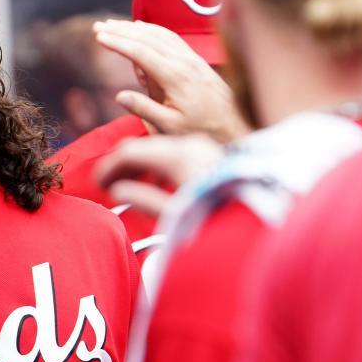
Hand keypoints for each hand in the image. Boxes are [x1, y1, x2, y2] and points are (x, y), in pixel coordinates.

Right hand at [93, 19, 249, 143]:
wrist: (236, 124)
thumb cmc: (202, 129)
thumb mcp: (171, 127)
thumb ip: (144, 110)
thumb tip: (119, 96)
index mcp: (175, 77)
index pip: (141, 52)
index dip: (118, 43)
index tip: (99, 37)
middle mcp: (184, 61)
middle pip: (147, 38)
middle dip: (120, 31)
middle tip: (98, 26)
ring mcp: (191, 58)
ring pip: (159, 35)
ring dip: (134, 28)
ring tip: (113, 25)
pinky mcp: (195, 60)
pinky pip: (171, 38)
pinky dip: (152, 30)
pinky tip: (141, 28)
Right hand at [94, 134, 223, 216]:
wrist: (264, 212)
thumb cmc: (221, 216)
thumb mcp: (178, 213)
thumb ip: (144, 200)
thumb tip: (118, 192)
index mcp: (178, 156)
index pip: (130, 152)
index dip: (108, 167)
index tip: (96, 183)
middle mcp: (190, 145)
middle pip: (143, 147)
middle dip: (121, 165)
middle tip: (107, 186)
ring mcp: (202, 148)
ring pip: (158, 148)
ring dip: (138, 165)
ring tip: (126, 186)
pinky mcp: (210, 155)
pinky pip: (173, 152)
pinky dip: (156, 164)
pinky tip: (152, 182)